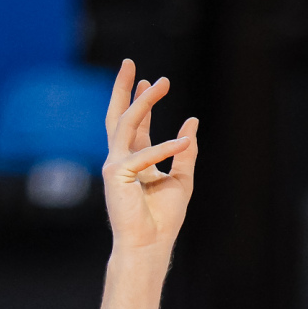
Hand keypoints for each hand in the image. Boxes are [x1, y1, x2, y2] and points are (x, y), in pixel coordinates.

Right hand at [102, 60, 199, 255]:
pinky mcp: (117, 174)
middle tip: (132, 63)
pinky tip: (184, 140)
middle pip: (119, 116)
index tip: (149, 80)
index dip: (140, 100)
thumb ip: (185, 151)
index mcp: (133, 162)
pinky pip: (143, 154)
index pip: (134, 125)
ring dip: (143, 102)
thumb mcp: (181, 179)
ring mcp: (115, 165)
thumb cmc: (162, 219)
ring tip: (161, 84)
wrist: (149, 245)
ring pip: (126, 123)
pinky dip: (165, 147)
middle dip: (124, 89)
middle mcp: (119, 160)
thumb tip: (191, 123)